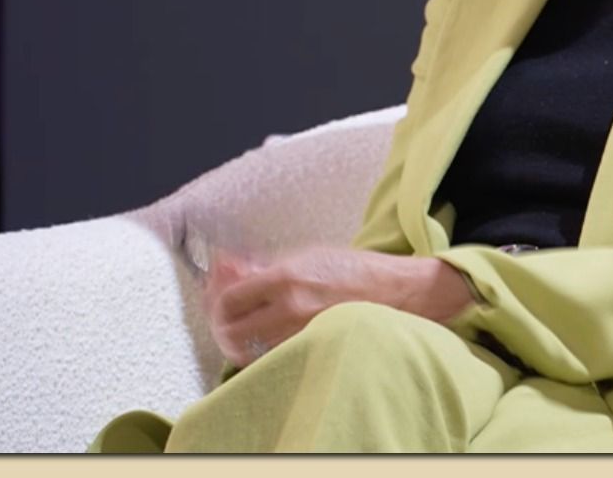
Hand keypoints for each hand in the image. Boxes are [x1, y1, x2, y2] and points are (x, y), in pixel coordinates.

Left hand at [203, 247, 476, 368]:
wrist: (396, 292)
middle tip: (224, 315)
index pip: (229, 299)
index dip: (216, 298)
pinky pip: (270, 356)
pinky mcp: (310, 349)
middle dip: (221, 323)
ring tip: (241, 329)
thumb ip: (267, 267)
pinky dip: (259, 350)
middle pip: (230, 330)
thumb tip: (232, 272)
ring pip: (247, 349)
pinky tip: (264, 339)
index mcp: (287, 278)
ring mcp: (300, 334)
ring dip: (237, 339)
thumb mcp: (309, 256)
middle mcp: (290, 309)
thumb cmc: (355, 270)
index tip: (217, 293)